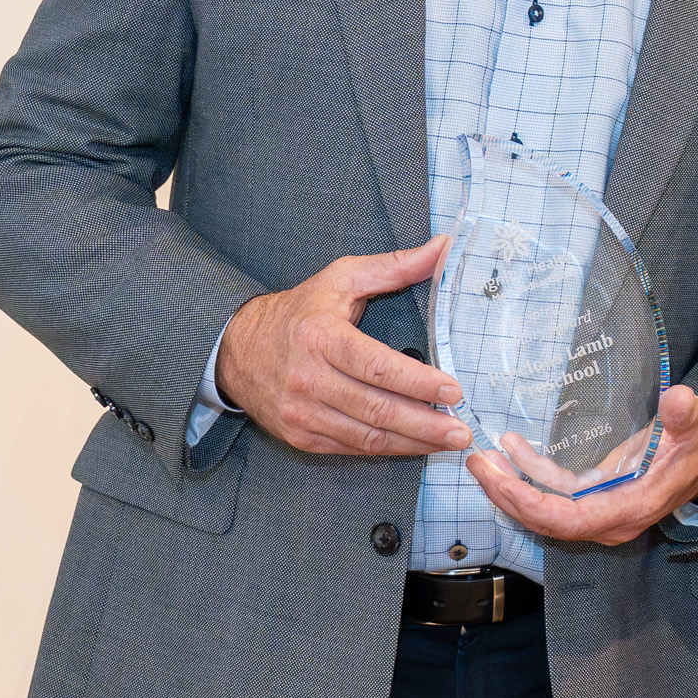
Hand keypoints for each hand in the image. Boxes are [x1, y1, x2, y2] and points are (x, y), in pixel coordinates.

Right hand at [216, 237, 463, 456]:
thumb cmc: (299, 311)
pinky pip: (350, 448)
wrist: (236, 348)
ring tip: (447, 442)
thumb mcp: (342, 278)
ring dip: (411, 443)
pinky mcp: (300, 435)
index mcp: (321, 337)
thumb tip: (445, 248)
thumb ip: (396, 266)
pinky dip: (386, 450)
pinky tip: (414, 446)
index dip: (417, 382)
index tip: (453, 391)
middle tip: (460, 431)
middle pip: (375, 409)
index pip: (376, 367)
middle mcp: (308, 378)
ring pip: (366, 436)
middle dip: (424, 424)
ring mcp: (301, 412)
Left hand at [469, 385, 697, 548]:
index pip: (570, 519)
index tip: (501, 481)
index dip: (531, 504)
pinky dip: (529, 477)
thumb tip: (678, 399)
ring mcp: (602, 511)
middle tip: (478, 464)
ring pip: (545, 511)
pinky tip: (512, 451)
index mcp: (633, 506)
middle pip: (547, 520)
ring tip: (482, 459)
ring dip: (511, 487)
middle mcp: (611, 519)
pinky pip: (554, 496)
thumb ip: (686, 414)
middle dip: (508, 495)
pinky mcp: (596, 498)